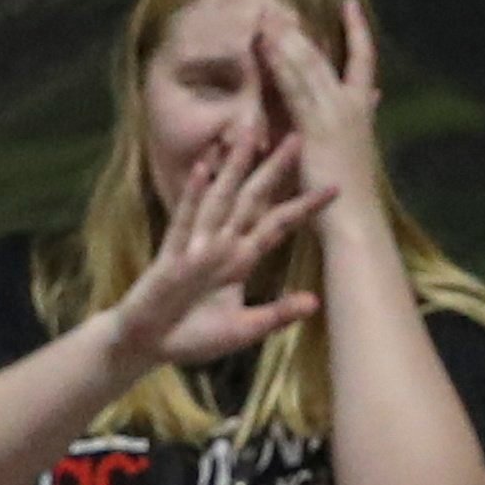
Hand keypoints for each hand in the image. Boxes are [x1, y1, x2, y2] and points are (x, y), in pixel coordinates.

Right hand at [109, 138, 328, 370]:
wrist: (147, 348)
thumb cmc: (193, 336)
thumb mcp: (246, 329)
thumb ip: (277, 314)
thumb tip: (316, 302)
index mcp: (241, 258)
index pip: (279, 224)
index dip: (305, 205)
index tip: (336, 186)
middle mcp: (221, 244)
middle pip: (253, 199)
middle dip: (273, 169)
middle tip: (297, 136)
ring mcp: (195, 247)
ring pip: (219, 199)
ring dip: (233, 169)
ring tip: (247, 137)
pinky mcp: (171, 256)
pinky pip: (183, 221)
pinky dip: (191, 196)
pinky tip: (200, 169)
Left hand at [253, 0, 382, 213]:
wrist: (356, 219)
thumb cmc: (350, 197)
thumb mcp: (354, 153)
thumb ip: (352, 125)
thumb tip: (364, 102)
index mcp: (361, 111)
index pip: (363, 59)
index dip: (357, 30)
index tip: (349, 4)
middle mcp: (351, 105)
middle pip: (324, 57)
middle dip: (300, 31)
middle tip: (277, 8)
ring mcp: (334, 113)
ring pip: (308, 66)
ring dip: (286, 40)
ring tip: (266, 17)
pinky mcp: (316, 126)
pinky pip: (294, 87)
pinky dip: (280, 65)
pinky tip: (266, 47)